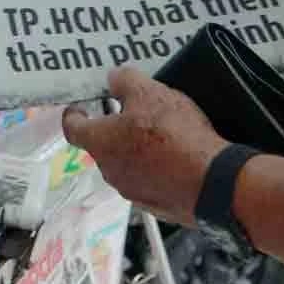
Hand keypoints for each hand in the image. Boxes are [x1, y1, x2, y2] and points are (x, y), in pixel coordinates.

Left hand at [60, 66, 226, 225]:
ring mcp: (131, 191)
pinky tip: (177, 157)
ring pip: (126, 164)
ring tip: (162, 133)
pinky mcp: (154, 204)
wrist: (211, 181)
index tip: (78, 107)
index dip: (73, 115)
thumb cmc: (175, 137)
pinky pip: (148, 181)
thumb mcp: (150, 93)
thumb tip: (114, 78)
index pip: (72, 128)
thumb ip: (125, 81)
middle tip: (134, 113)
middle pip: (102, 146)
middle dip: (114, 129)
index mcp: (100, 143)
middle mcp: (109, 171)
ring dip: (136, 149)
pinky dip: (155, 168)